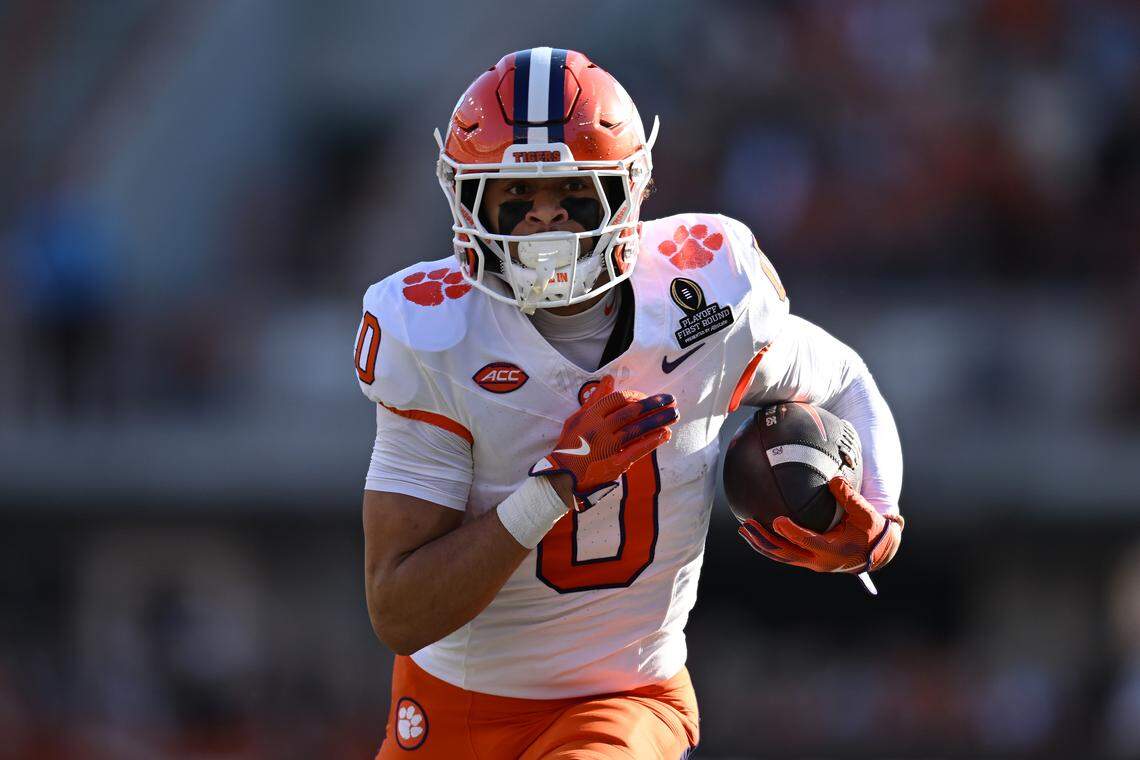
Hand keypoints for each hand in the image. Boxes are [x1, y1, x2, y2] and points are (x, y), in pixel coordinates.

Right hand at [531, 376, 676, 508]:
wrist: (563, 476)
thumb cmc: (570, 445)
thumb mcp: (577, 418)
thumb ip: (595, 399)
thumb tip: (609, 379)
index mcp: (590, 416)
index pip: (617, 399)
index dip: (636, 396)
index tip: (647, 397)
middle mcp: (599, 429)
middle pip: (631, 412)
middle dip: (654, 404)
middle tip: (670, 400)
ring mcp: (607, 447)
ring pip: (637, 429)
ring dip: (658, 421)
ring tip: (674, 415)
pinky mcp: (615, 463)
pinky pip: (637, 450)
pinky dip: (652, 441)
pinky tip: (664, 433)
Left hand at [738, 476, 902, 573]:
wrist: (877, 552)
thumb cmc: (871, 530)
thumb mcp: (866, 513)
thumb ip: (849, 497)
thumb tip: (833, 480)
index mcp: (833, 550)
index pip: (807, 541)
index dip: (791, 532)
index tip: (777, 520)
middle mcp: (819, 561)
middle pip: (785, 553)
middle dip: (764, 539)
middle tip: (747, 524)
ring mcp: (811, 562)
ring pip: (781, 556)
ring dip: (761, 543)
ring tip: (744, 529)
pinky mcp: (808, 560)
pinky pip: (784, 554)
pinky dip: (769, 545)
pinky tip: (756, 534)